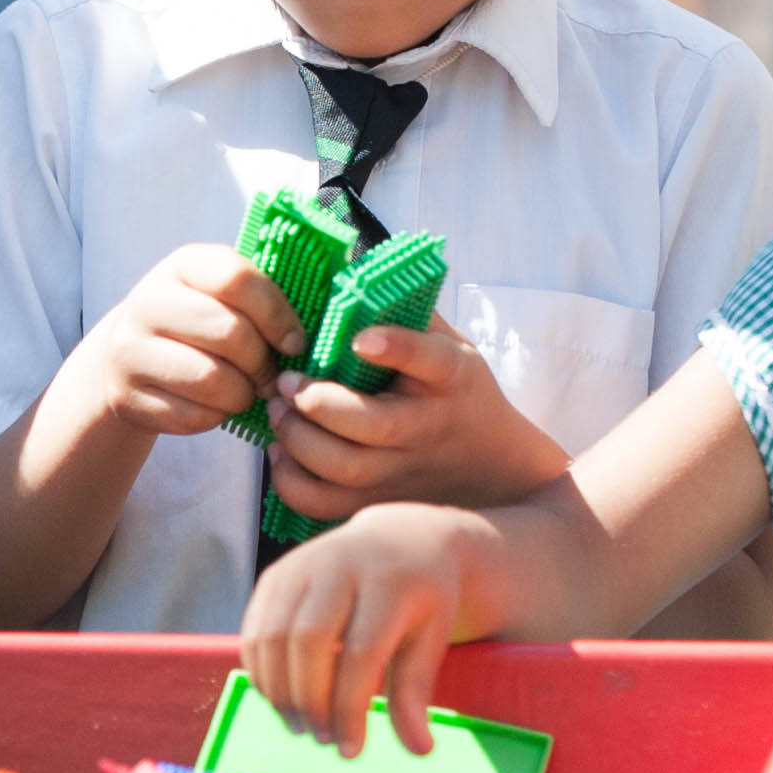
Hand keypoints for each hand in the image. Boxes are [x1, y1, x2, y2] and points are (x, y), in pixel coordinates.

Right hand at [71, 244, 306, 439]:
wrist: (129, 360)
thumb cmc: (200, 326)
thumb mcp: (223, 297)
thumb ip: (263, 299)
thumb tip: (321, 329)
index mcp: (182, 266)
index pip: (237, 279)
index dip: (277, 314)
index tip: (296, 342)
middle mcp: (147, 302)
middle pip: (230, 333)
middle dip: (263, 362)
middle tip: (272, 376)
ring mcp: (130, 350)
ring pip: (212, 380)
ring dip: (242, 394)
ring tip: (245, 391)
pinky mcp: (128, 396)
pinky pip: (193, 415)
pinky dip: (215, 417)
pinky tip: (214, 405)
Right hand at [241, 503, 508, 759]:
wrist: (402, 538)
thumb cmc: (421, 598)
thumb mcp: (432, 637)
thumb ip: (416, 690)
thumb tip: (418, 749)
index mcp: (389, 582)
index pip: (361, 652)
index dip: (351, 707)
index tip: (351, 750)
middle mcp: (340, 565)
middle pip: (308, 641)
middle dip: (309, 700)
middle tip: (321, 739)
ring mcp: (300, 565)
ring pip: (273, 636)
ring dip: (279, 691)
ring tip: (300, 726)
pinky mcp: (275, 575)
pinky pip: (255, 629)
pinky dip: (261, 671)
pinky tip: (281, 698)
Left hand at [265, 316, 569, 523]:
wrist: (494, 467)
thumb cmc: (458, 392)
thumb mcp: (451, 342)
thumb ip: (406, 311)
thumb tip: (344, 267)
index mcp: (450, 378)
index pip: (431, 360)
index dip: (396, 347)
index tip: (361, 337)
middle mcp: (425, 427)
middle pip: (372, 426)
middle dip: (318, 403)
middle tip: (286, 380)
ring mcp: (401, 471)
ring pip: (342, 469)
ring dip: (296, 439)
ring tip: (278, 409)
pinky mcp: (376, 502)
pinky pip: (324, 504)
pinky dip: (291, 480)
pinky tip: (281, 450)